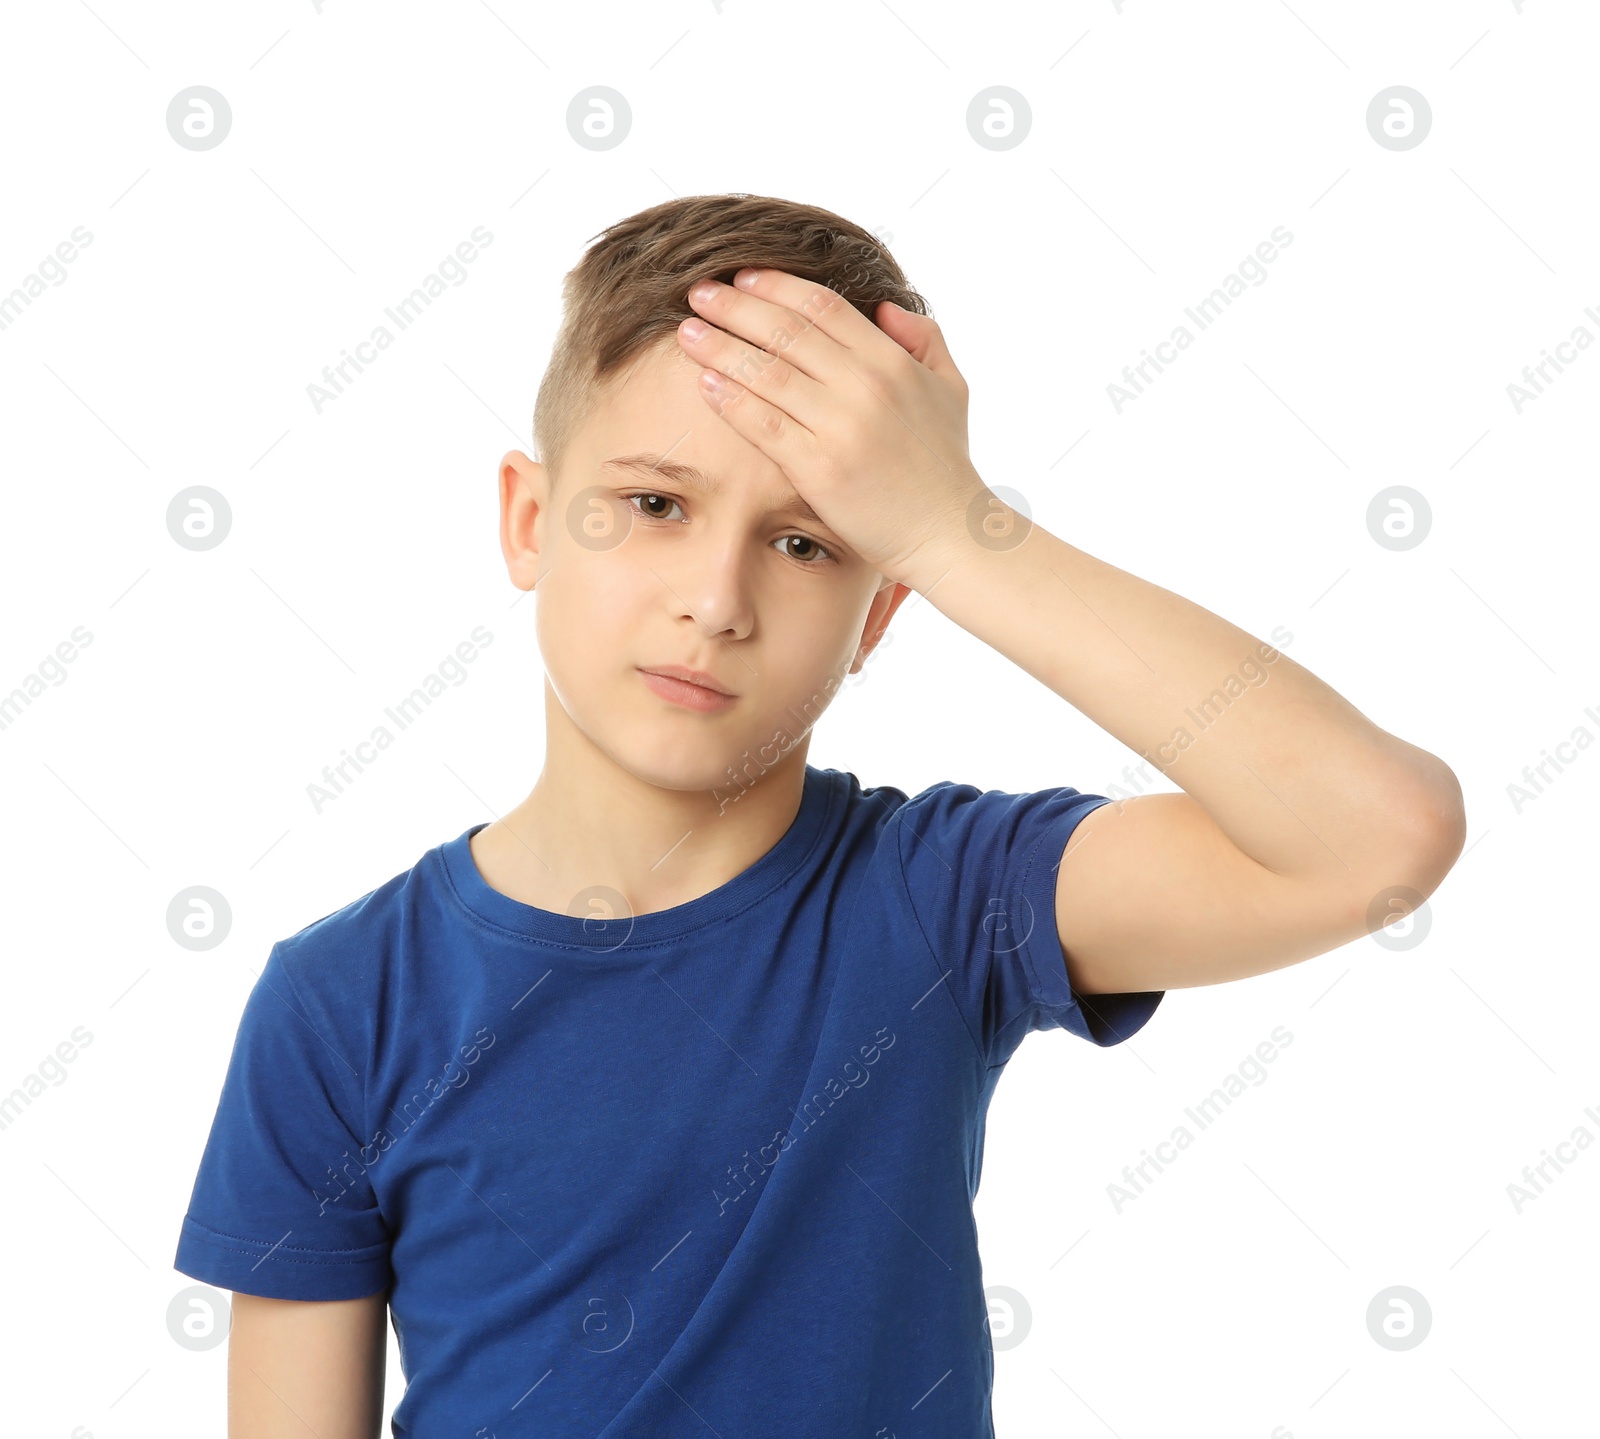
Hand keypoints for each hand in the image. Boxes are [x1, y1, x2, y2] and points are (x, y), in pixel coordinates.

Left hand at [676, 267, 986, 585]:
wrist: (946, 533)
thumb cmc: (945, 464)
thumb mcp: (950, 388)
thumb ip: (924, 339)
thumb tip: (884, 306)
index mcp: (891, 361)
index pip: (823, 306)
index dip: (776, 285)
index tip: (742, 276)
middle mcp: (864, 386)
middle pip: (785, 330)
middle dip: (735, 306)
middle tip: (698, 292)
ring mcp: (839, 427)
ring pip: (767, 372)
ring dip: (720, 347)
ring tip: (688, 332)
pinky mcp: (818, 468)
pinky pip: (763, 424)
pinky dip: (731, 400)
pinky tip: (705, 384)